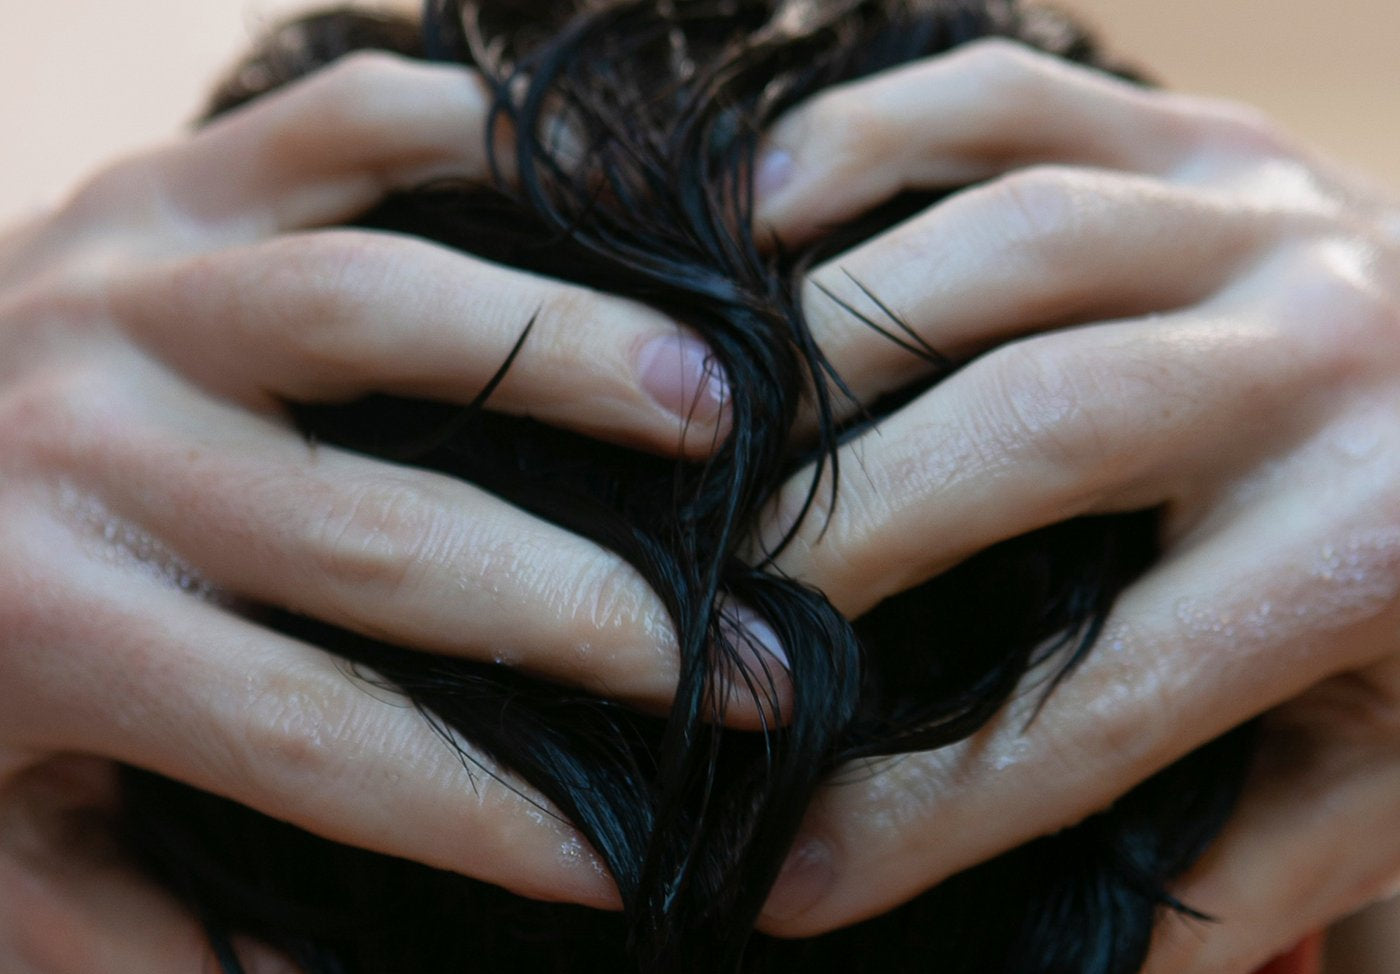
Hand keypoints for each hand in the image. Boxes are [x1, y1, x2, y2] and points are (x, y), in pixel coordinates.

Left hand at [0, 51, 741, 971]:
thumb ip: (129, 926)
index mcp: (47, 630)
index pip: (325, 742)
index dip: (492, 820)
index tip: (627, 864)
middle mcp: (86, 443)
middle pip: (392, 543)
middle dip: (600, 622)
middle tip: (762, 668)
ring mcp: (128, 284)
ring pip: (384, 308)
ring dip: (577, 363)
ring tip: (718, 411)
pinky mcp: (161, 178)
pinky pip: (342, 128)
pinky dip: (480, 141)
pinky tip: (598, 200)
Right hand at [747, 39, 1399, 971]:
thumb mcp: (1387, 763)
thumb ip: (1248, 873)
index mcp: (1371, 548)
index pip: (1101, 705)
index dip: (928, 810)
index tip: (790, 875)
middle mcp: (1320, 355)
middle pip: (1026, 432)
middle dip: (841, 539)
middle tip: (715, 624)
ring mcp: (1250, 213)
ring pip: (1001, 242)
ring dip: (826, 340)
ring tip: (713, 430)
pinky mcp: (1189, 129)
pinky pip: (999, 101)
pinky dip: (861, 142)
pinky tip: (760, 222)